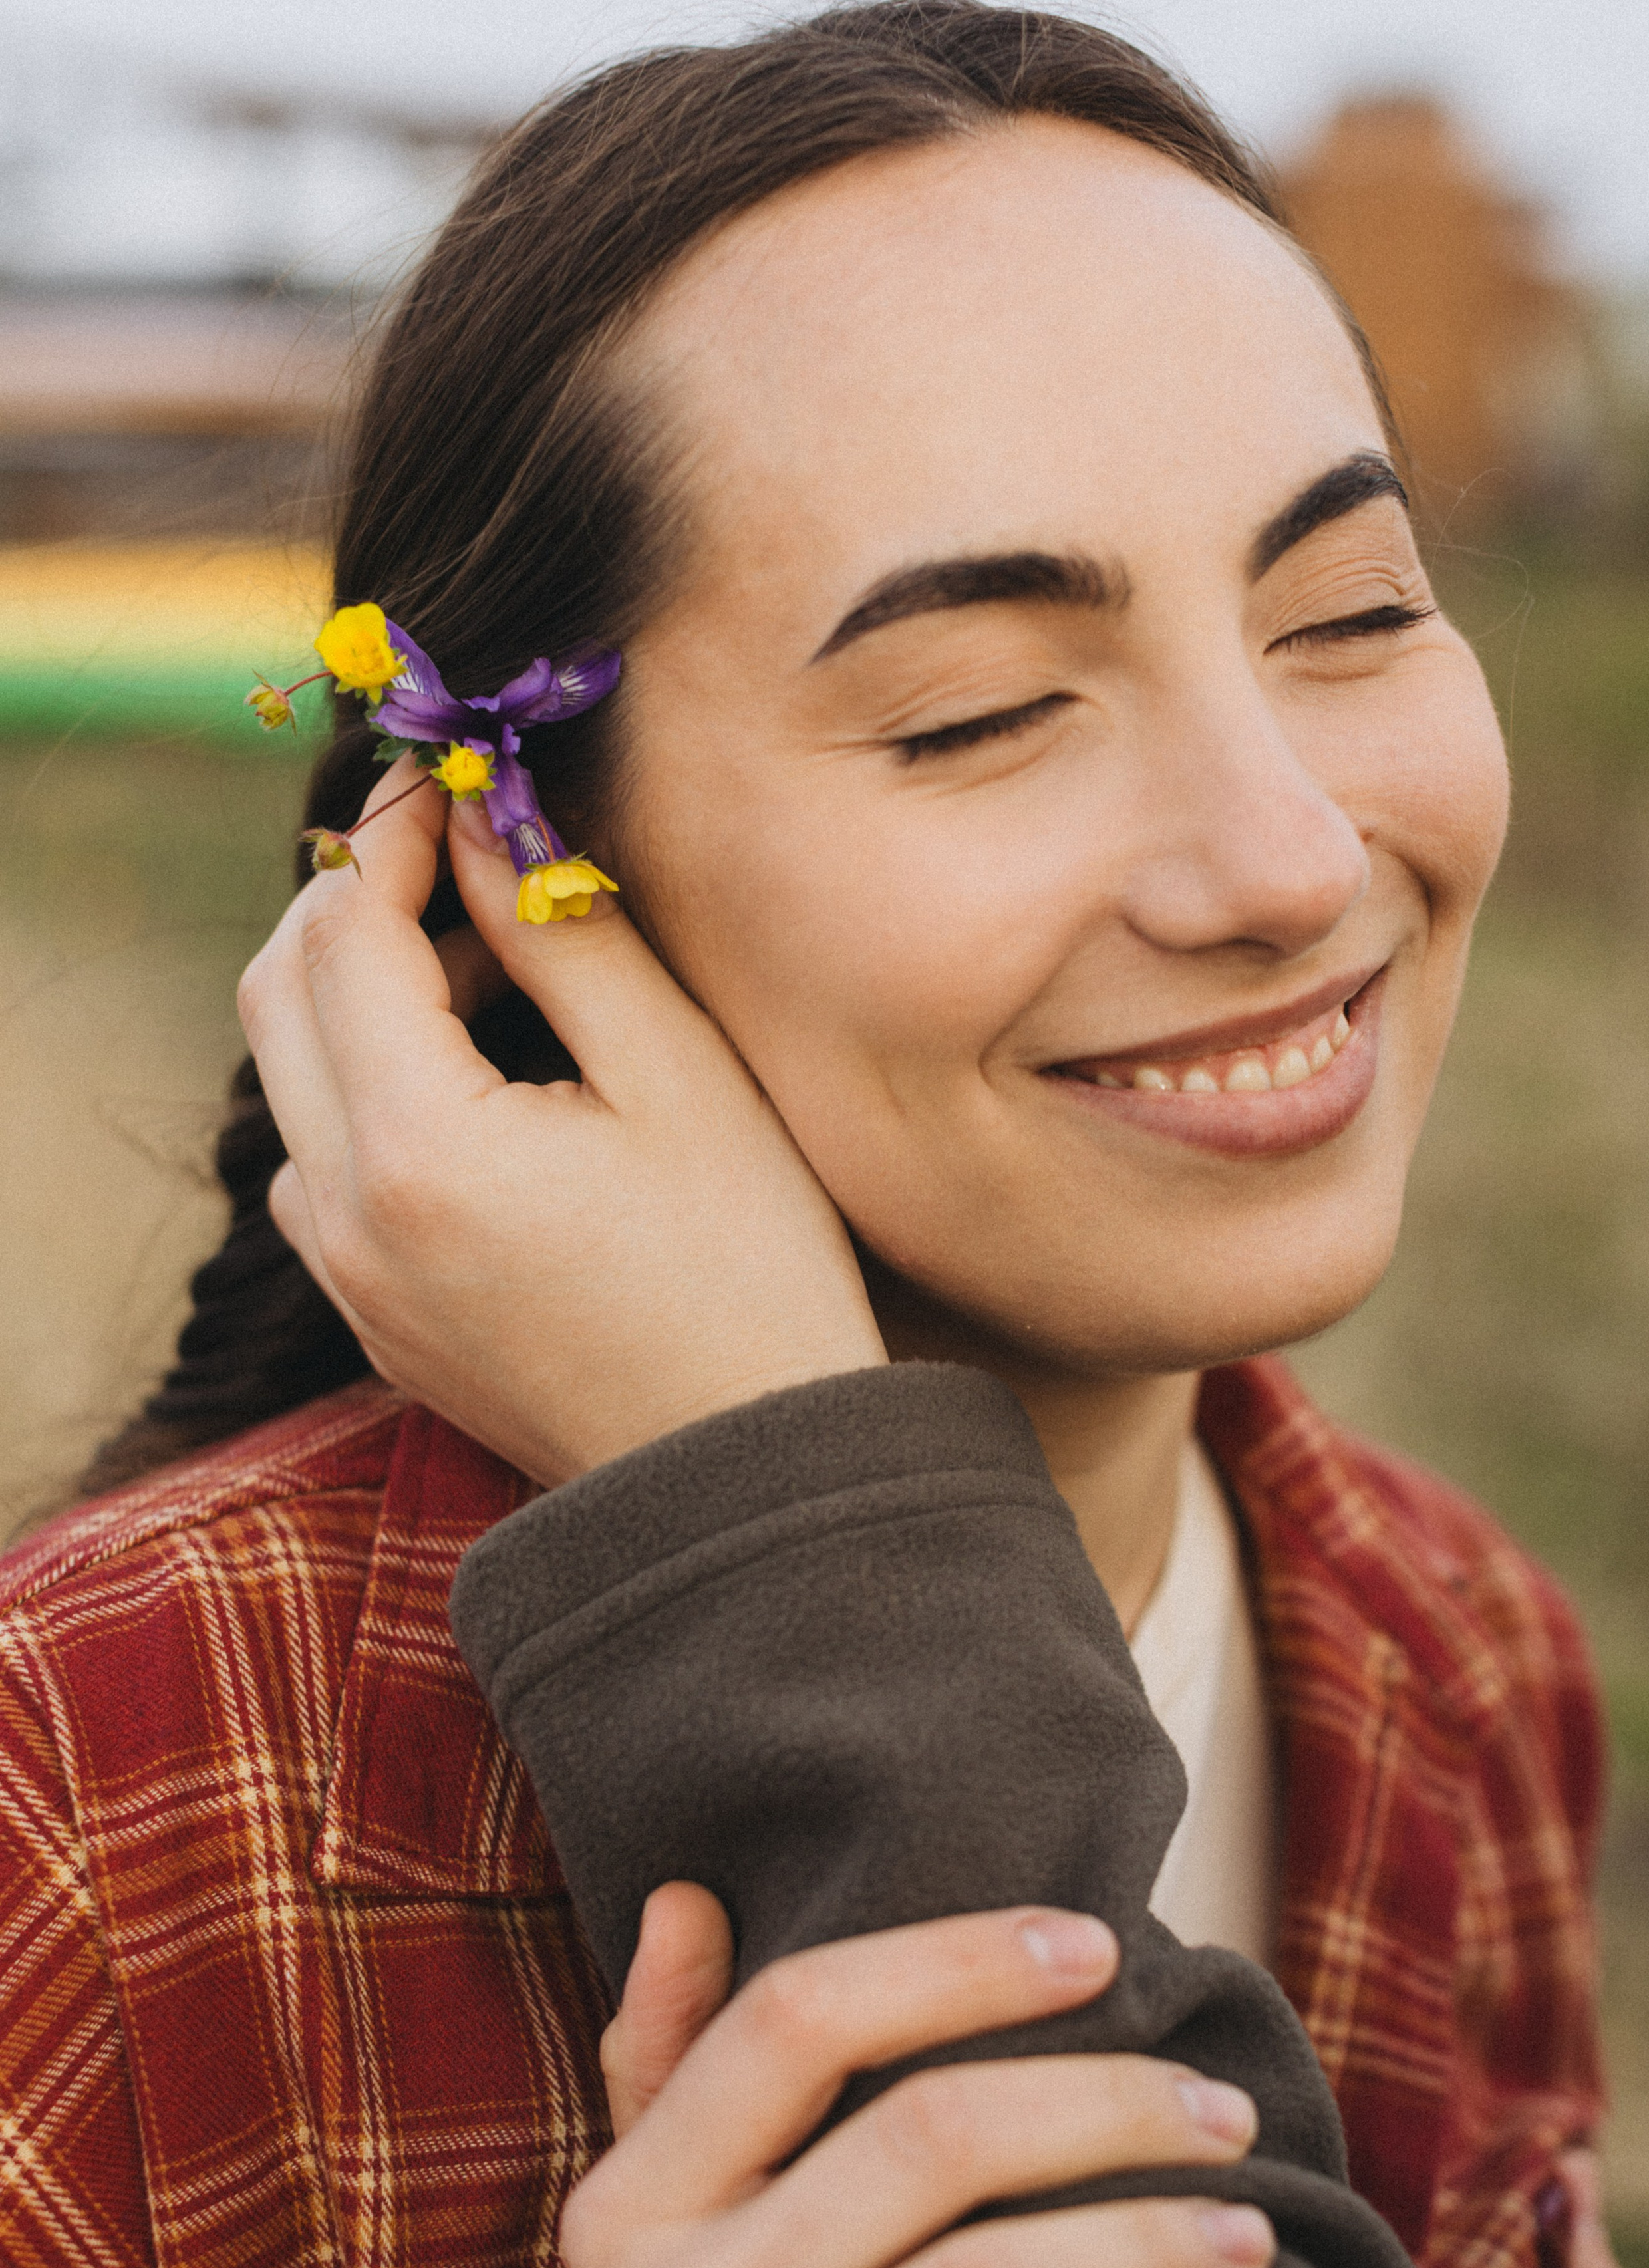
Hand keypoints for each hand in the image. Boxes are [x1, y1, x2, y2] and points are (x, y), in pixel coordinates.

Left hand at [237, 764, 885, 1483]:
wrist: (745, 1486)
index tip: (453, 779)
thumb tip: (488, 826)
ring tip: (495, 973)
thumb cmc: (749, 1277)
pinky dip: (369, 1092)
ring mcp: (349, 1279)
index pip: (346, 931)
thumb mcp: (678, 1079)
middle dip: (351, 900)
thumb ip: (566, 936)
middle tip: (456, 854)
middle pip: (277, 996)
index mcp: (420, 1148)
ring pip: (289, 1084)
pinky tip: (482, 1088)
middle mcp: (347, 1216)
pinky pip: (322, 1169)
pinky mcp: (374, 1320)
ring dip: (357, 998)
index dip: (393, 834)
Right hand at [567, 1886, 1274, 2267]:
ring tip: (1247, 2234)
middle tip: (1223, 2109)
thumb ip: (669, 2072)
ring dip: (1145, 2246)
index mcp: (628, 2212)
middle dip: (1104, 2104)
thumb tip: (685, 1893)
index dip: (954, 1962)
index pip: (792, 2021)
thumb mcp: (659, 2248)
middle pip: (923, 2140)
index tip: (1097, 1945)